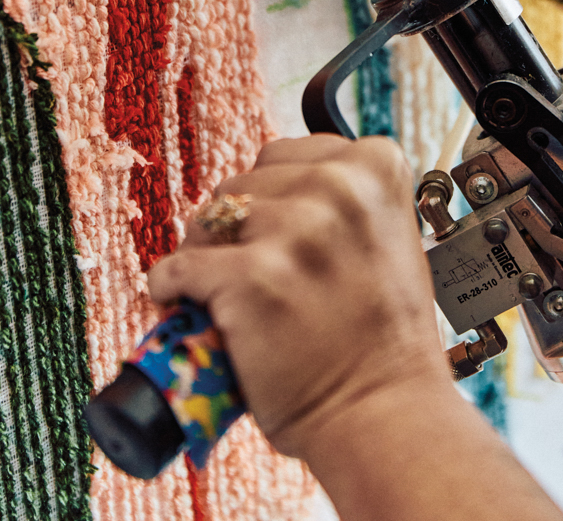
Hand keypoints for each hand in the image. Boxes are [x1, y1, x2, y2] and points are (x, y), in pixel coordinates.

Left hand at [149, 136, 562, 520]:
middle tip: (250, 268)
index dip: (275, 196)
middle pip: (244, 182)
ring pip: (208, 218)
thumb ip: (346, 202)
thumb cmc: (385, 340)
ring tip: (220, 291)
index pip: (288, 153)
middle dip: (238, 225)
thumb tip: (282, 188)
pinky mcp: (251, 276)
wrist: (385, 414)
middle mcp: (339, 188)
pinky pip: (178, 265)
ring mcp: (296, 230)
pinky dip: (170, 286)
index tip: (276, 230)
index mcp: (376, 168)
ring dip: (205, 253)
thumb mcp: (388, 238)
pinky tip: (182, 302)